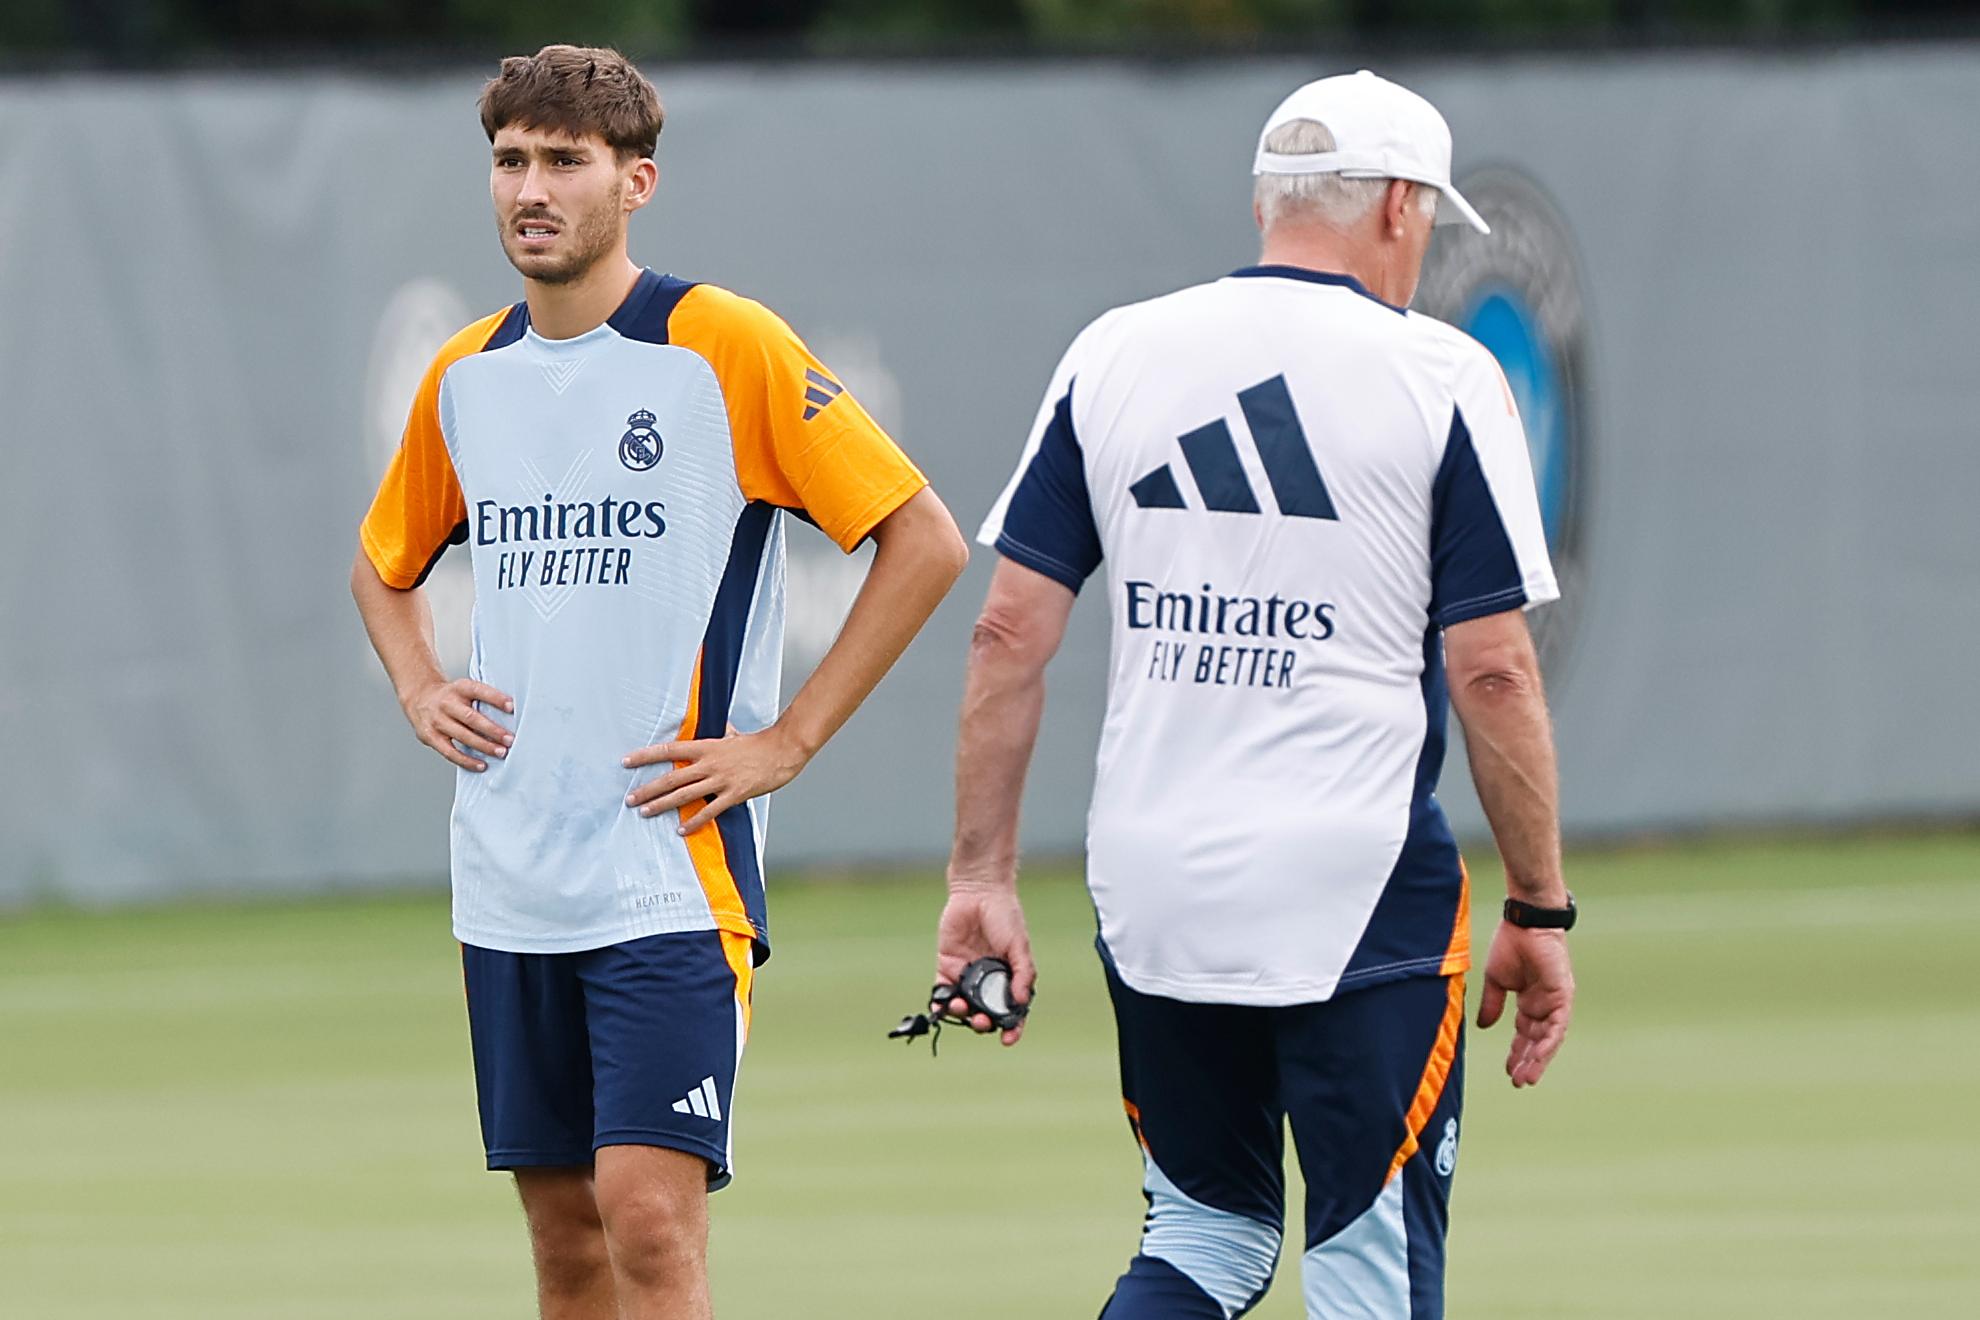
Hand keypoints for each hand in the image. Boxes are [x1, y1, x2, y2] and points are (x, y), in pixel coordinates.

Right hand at [401, 679, 513, 771]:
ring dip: (483, 746)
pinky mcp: (430, 737)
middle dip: (492, 730)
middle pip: (470, 718)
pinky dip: (466, 760)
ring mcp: (437, 720)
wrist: (420, 698)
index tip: (511, 706)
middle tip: (510, 740)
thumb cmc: (452, 697)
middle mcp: (446, 703)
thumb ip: (483, 698)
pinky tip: (481, 764)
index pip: (478, 691)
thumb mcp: (465, 689)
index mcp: (459, 688)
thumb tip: (511, 714)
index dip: (495, 698)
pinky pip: (450, 752)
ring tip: (500, 752)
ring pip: (462, 736)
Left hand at [623, 725, 809, 833]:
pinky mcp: (734, 794)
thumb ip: (721, 734)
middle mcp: (710, 764)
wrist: (782, 751)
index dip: (646, 756)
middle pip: (672, 778)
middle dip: (648, 789)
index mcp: (707, 747)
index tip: (627, 761)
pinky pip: (709, 811)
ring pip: (685, 795)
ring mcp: (721, 780)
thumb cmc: (758, 743)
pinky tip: (681, 829)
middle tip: (630, 799)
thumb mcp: (734, 735)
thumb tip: (719, 729)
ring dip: (662, 805)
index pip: (669, 750)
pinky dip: (694, 821)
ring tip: (645, 812)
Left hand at [933, 885, 1035, 1044]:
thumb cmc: (1005, 916)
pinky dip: (940, 1001)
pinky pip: (942, 989)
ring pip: (964, 1004)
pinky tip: (941, 1005)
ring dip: (962, 1013)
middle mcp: (988, 980)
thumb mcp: (1020, 946)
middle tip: (981, 1022)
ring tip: (962, 1008)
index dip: (1012, 1026)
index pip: (1012, 1009)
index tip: (1008, 1039)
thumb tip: (1020, 1001)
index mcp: (1009, 977)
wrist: (979, 892)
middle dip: (983, 1022)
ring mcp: (967, 974)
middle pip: (986, 1011)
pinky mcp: (947, 965)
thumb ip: (1022, 973)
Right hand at [1476, 921, 1574, 1087]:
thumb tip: (1484, 1027)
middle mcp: (1545, 1006)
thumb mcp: (1496, 981)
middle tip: (1517, 1081)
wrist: (1525, 923)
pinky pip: (1557, 1026)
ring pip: (1549, 1039)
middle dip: (1527, 1062)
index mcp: (1529, 1002)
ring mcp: (1556, 1003)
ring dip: (1538, 1059)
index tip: (1508, 1070)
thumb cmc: (1511, 945)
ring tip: (1526, 1078)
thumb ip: (1492, 1005)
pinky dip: (1548, 1043)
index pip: (1525, 1035)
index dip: (1517, 1053)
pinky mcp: (1563, 997)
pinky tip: (1537, 1058)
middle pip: (1537, 1041)